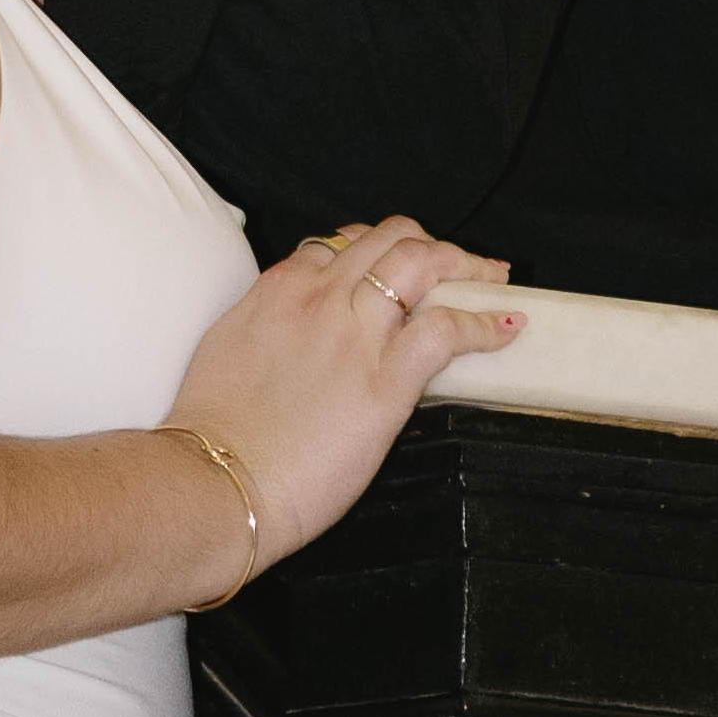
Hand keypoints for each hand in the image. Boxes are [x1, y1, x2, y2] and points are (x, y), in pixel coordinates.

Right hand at [165, 221, 521, 579]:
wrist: (213, 478)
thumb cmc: (213, 432)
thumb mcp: (228, 351)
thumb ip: (265, 329)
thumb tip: (288, 336)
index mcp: (279, 290)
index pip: (338, 244)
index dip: (375, 250)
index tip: (394, 267)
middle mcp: (320, 297)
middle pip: (390, 237)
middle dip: (431, 244)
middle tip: (457, 264)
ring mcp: (355, 334)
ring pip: (424, 262)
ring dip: (467, 265)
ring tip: (492, 279)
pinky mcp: (385, 380)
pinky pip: (448, 329)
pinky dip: (484, 323)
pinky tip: (505, 329)